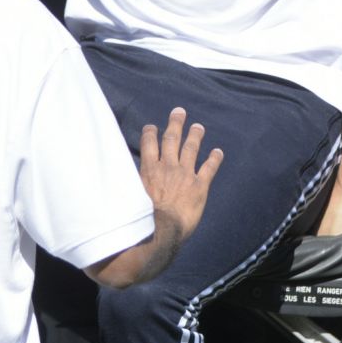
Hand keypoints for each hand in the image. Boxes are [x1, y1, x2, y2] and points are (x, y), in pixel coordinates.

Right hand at [139, 107, 222, 239]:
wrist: (160, 231)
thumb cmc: (141, 218)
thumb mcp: (130, 196)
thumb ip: (133, 182)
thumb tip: (123, 178)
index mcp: (149, 169)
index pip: (149, 144)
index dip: (151, 133)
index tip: (152, 126)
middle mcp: (167, 167)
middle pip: (171, 139)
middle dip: (175, 124)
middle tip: (180, 112)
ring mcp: (184, 174)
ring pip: (190, 149)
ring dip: (195, 136)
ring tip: (198, 127)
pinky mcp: (199, 186)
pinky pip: (208, 168)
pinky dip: (214, 159)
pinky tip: (218, 151)